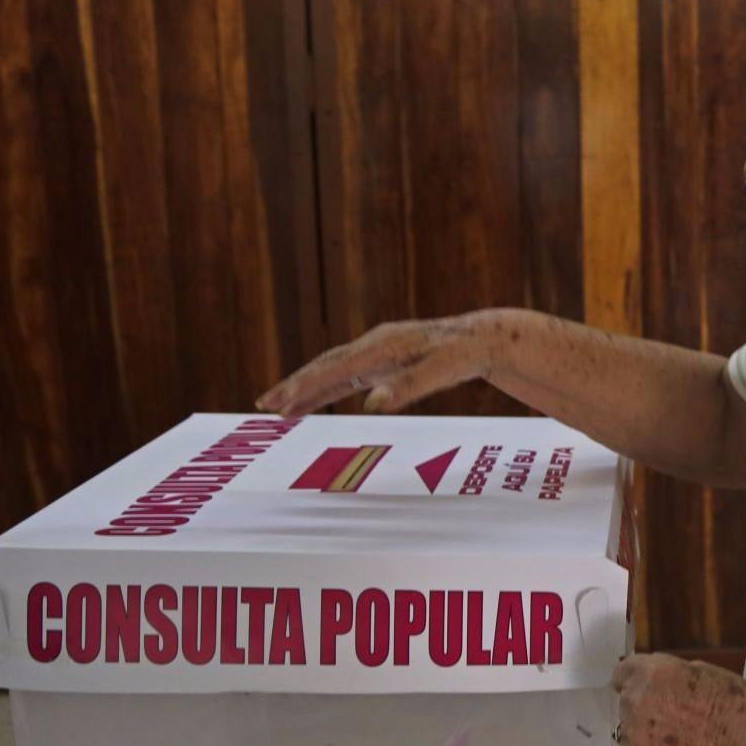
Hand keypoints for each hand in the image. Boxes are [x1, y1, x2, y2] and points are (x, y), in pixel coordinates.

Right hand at [256, 312, 507, 416]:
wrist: (481, 337)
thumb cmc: (463, 355)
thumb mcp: (442, 371)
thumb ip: (408, 388)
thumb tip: (372, 405)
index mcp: (384, 346)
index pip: (336, 369)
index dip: (305, 386)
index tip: (279, 402)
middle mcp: (375, 345)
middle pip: (325, 366)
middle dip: (294, 385)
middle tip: (264, 405)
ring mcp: (377, 351)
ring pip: (332, 370)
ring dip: (305, 388)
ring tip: (277, 407)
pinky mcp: (383, 360)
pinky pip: (347, 376)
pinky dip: (325, 389)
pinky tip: (310, 403)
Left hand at [611, 653, 745, 745]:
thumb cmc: (735, 705)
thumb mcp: (703, 671)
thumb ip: (670, 676)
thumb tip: (659, 685)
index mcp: (650, 676)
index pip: (622, 673)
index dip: (637, 679)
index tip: (649, 687)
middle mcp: (634, 707)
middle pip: (627, 704)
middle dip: (646, 707)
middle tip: (677, 717)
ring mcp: (635, 743)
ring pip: (632, 734)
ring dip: (648, 735)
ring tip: (683, 742)